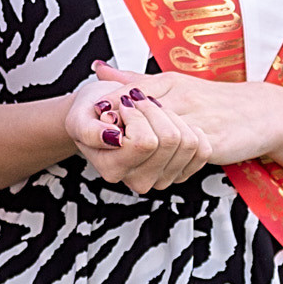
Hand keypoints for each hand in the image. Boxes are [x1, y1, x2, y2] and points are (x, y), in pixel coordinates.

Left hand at [62, 60, 282, 192]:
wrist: (261, 112)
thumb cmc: (210, 100)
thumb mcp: (171, 83)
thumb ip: (132, 80)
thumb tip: (97, 68)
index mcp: (170, 82)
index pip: (131, 90)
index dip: (111, 106)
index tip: (96, 119)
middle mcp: (182, 96)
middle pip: (142, 112)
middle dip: (124, 130)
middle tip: (112, 145)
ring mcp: (198, 118)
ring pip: (162, 138)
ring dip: (148, 153)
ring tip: (138, 161)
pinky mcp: (213, 140)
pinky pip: (185, 157)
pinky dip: (171, 167)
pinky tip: (163, 171)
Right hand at [63, 66, 203, 191]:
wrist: (102, 117)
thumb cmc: (91, 115)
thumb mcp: (80, 117)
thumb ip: (90, 130)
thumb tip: (113, 136)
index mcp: (113, 170)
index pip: (144, 142)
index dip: (137, 115)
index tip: (124, 105)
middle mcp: (138, 180)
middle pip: (170, 140)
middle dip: (155, 111)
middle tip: (138, 103)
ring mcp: (161, 178)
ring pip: (188, 141)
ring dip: (172, 116)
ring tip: (151, 111)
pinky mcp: (180, 172)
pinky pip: (202, 149)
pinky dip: (192, 129)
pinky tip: (172, 122)